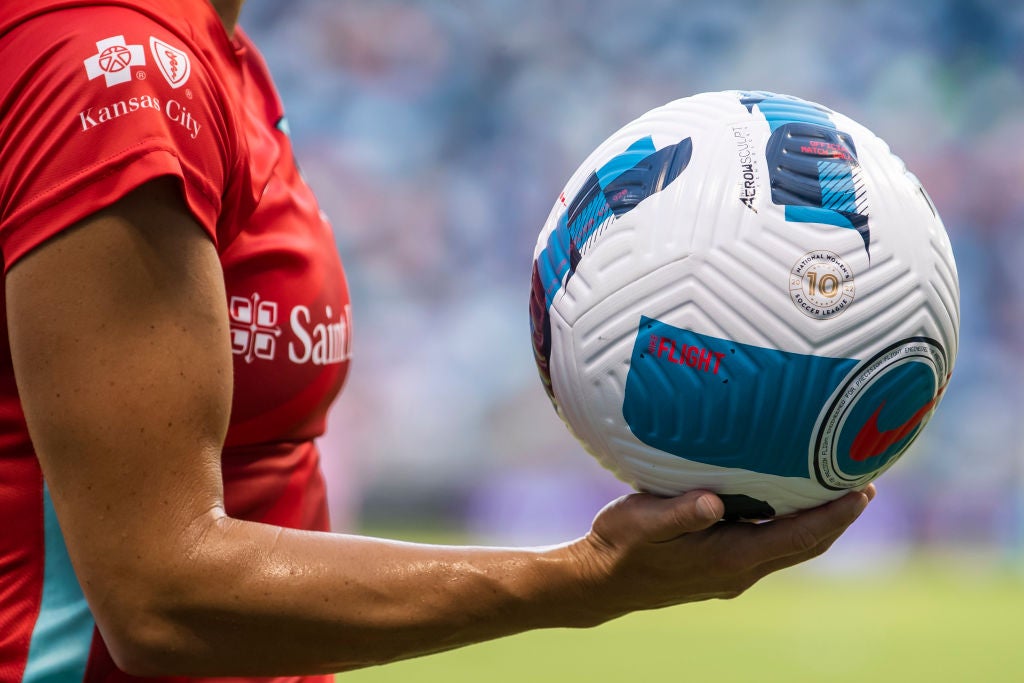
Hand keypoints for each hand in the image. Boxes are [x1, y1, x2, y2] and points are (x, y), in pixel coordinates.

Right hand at [569, 485, 873, 619]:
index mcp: (729, 558)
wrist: (599, 583)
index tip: (863, 489)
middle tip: (865, 481)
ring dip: (819, 522)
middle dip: (839, 516)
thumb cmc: (618, 545)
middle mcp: (739, 570)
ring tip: (839, 491)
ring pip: (791, 548)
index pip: (798, 536)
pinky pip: (771, 547)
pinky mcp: (721, 569)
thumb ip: (680, 513)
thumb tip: (716, 501)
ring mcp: (732, 573)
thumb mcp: (643, 523)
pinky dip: (793, 526)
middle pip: (805, 544)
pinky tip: (787, 503)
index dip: (835, 515)